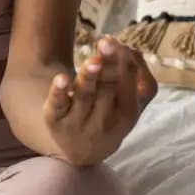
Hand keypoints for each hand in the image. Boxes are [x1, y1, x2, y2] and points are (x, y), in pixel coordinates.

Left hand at [42, 35, 158, 166]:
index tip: (119, 42)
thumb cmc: (110, 118)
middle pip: (109, 89)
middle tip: (108, 42)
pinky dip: (59, 92)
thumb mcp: (129, 106)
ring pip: (85, 96)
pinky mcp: (55, 121)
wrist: (83, 151)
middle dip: (110, 66)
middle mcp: (105, 121)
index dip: (126, 64)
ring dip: (89, 78)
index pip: (132, 88)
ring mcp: (79, 122)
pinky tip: (61, 78)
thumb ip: (138, 79)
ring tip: (94, 61)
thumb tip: (133, 49)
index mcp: (128, 115)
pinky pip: (57, 106)